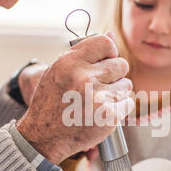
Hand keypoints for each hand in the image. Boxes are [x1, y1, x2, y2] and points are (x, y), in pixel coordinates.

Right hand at [16, 33, 134, 163]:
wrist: (44, 136)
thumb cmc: (53, 101)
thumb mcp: (59, 70)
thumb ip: (84, 52)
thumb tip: (111, 35)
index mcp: (69, 62)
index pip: (106, 43)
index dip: (109, 53)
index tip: (103, 63)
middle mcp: (84, 77)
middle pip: (121, 65)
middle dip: (114, 75)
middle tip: (97, 88)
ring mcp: (98, 97)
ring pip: (126, 85)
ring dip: (117, 93)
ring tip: (97, 102)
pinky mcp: (108, 115)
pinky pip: (127, 103)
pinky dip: (119, 109)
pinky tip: (102, 113)